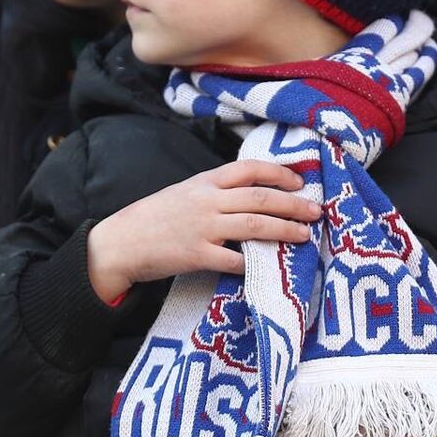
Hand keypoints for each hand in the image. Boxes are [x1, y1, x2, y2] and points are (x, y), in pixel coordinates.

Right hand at [87, 161, 319, 301]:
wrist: (120, 242)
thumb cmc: (154, 217)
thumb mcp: (184, 192)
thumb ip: (215, 192)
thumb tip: (252, 196)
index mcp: (204, 181)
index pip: (249, 169)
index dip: (278, 173)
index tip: (300, 182)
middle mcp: (207, 201)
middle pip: (259, 198)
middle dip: (292, 204)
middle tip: (316, 211)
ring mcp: (202, 228)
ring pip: (254, 226)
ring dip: (284, 230)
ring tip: (305, 235)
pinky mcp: (196, 255)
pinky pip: (233, 259)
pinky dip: (254, 262)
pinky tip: (270, 266)